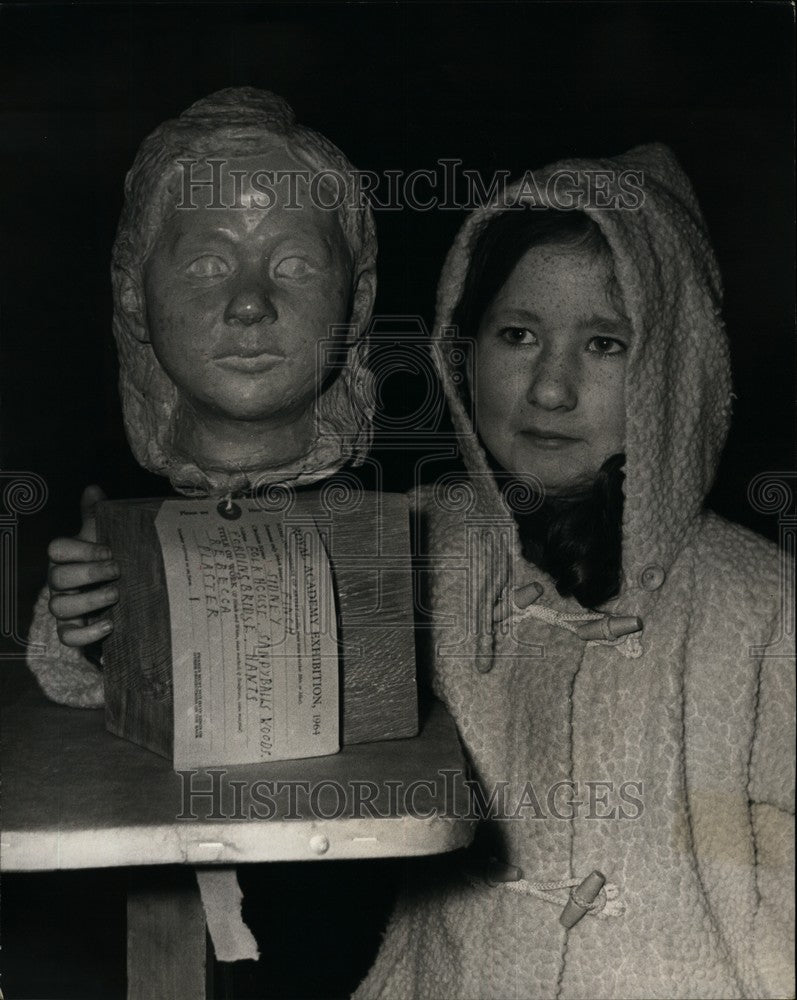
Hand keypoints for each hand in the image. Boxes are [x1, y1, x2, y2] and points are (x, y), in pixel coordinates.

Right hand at [47, 485, 119, 646]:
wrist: (124, 600)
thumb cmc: (110, 565)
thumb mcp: (106, 539)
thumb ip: (97, 516)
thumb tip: (93, 488)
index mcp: (68, 558)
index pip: (57, 549)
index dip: (81, 549)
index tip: (110, 550)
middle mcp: (60, 583)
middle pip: (58, 577)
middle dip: (88, 573)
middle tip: (117, 571)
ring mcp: (64, 608)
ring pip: (59, 607)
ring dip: (89, 601)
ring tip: (117, 596)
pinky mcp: (73, 631)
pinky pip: (68, 637)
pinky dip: (87, 633)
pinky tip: (109, 624)